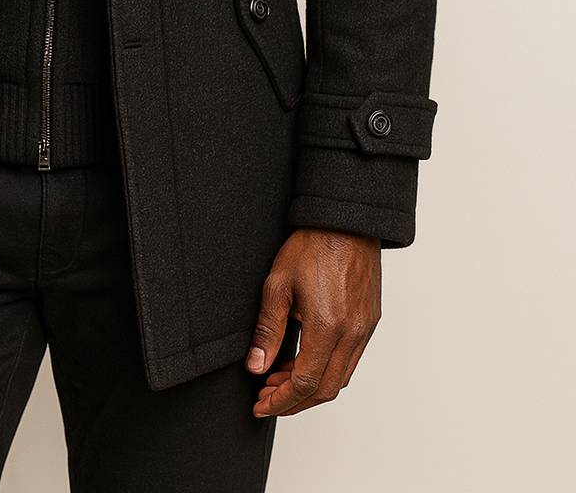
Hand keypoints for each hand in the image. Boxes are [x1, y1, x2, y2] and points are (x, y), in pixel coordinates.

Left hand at [246, 227, 380, 416]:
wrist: (346, 221)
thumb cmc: (312, 245)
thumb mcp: (278, 284)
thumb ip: (267, 330)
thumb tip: (256, 367)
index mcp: (328, 326)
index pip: (304, 383)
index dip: (280, 401)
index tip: (261, 405)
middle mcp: (352, 333)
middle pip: (325, 389)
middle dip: (294, 401)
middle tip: (267, 397)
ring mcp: (364, 329)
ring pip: (340, 378)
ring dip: (311, 388)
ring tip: (281, 380)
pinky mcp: (370, 321)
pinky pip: (351, 360)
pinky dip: (328, 371)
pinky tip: (306, 360)